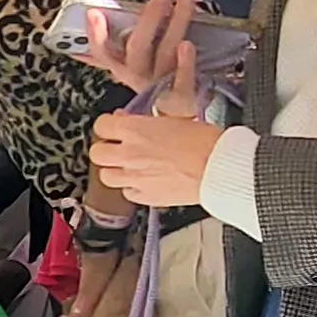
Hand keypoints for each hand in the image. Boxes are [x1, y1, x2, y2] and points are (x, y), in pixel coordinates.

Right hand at [78, 0, 208, 118]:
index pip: (102, 52)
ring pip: (164, 55)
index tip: (94, 13)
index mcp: (121, 67)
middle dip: (149, 21)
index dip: (96, 34)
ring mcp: (159, 86)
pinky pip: (183, 81)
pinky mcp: (182, 96)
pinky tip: (188, 44)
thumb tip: (91, 15)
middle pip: (137, 49)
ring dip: (175, 26)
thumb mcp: (131, 62)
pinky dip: (185, 63)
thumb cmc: (155, 78)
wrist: (177, 113)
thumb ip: (112, 44)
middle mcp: (137, 76)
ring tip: (185, 2)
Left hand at [88, 111, 221, 208]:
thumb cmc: (204, 142)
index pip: (101, 125)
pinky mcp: (146, 197)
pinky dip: (132, 188)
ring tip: (128, 167)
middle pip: (97, 153)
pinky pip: (127, 193)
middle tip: (117, 147)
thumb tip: (136, 122)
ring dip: (115, 170)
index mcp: (134, 130)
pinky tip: (144, 181)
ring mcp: (135, 178)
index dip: (108, 125)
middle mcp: (129, 154)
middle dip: (105, 149)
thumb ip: (149, 123)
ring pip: (106, 177)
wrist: (219, 167)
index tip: (114, 126)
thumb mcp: (175, 119)